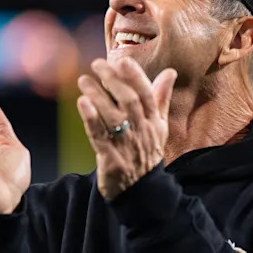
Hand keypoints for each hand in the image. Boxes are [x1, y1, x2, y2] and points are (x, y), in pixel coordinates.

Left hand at [76, 58, 176, 199]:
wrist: (141, 191)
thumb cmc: (146, 152)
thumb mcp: (159, 126)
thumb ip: (160, 98)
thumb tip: (170, 72)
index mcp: (153, 122)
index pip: (146, 95)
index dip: (136, 76)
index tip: (123, 60)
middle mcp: (141, 132)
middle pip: (129, 101)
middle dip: (113, 80)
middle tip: (97, 64)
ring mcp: (126, 146)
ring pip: (112, 116)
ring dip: (97, 95)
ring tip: (84, 80)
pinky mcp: (111, 160)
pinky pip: (99, 136)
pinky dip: (91, 119)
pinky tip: (82, 103)